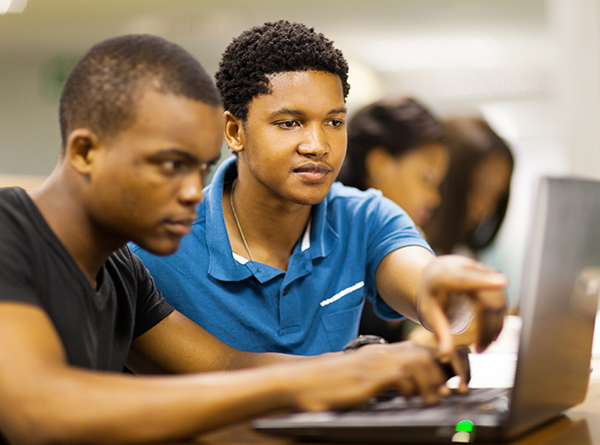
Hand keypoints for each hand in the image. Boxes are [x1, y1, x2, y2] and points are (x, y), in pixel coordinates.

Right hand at [287, 341, 448, 411]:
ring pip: (416, 361)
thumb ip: (378, 378)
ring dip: (430, 382)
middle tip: (443, 393)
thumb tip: (400, 388)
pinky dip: (412, 388)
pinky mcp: (366, 377)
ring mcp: (372, 363)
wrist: (300, 381)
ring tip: (431, 399)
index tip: (442, 382)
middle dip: (438, 373)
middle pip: (421, 352)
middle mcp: (377, 354)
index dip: (433, 364)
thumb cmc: (327, 384)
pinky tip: (409, 400)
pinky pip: (401, 375)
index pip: (415, 349)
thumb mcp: (358, 378)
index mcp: (377, 353)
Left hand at [417, 255, 506, 359]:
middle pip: (487, 297)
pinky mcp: (491, 275)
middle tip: (481, 349)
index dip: (484, 281)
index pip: (465, 278)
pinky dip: (498, 318)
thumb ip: (440, 333)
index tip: (502, 282)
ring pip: (498, 299)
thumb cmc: (431, 295)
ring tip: (483, 346)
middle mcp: (466, 267)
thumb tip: (445, 356)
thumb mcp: (429, 314)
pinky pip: (500, 298)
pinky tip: (490, 335)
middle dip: (488, 326)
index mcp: (445, 275)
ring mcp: (481, 270)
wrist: (436, 274)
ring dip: (495, 325)